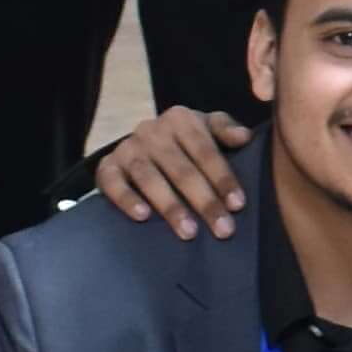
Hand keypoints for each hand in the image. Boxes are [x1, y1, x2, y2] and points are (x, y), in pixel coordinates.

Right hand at [92, 105, 254, 238]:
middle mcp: (151, 130)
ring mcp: (127, 148)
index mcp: (181, 119)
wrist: (143, 144)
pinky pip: (112, 183)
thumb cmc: (186, 142)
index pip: (206, 151)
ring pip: (149, 178)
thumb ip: (226, 130)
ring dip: (171, 206)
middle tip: (223, 230)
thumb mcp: (207, 128)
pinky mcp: (106, 166)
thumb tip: (244, 137)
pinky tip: (143, 217)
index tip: (238, 205)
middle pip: (181, 169)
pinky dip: (126, 199)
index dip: (223, 178)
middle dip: (204, 201)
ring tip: (189, 232)